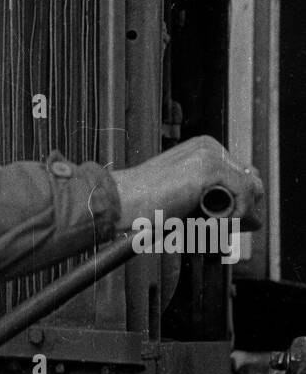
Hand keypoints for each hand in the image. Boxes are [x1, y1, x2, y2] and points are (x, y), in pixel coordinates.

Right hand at [113, 136, 263, 230]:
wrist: (118, 203)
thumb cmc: (146, 207)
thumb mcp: (190, 201)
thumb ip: (221, 203)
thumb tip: (256, 217)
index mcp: (204, 150)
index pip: (243, 180)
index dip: (236, 207)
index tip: (212, 223)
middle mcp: (209, 146)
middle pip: (252, 185)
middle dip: (239, 212)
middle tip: (209, 226)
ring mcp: (209, 154)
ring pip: (251, 191)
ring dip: (233, 216)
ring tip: (202, 224)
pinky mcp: (207, 168)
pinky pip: (244, 195)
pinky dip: (233, 215)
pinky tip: (207, 221)